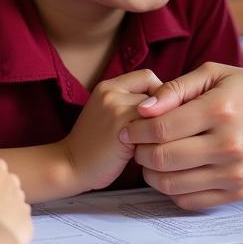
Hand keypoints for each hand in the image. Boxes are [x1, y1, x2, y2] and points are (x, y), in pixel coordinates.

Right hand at [62, 69, 163, 191]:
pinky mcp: (121, 126)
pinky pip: (153, 127)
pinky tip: (145, 150)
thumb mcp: (109, 112)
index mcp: (108, 85)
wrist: (70, 166)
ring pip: (156, 110)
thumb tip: (172, 101)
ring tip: (149, 142)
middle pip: (156, 94)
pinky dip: (154, 139)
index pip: (148, 77)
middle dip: (161, 113)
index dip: (159, 94)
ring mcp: (115, 108)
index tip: (157, 114)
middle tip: (154, 132)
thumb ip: (132, 102)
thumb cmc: (96, 145)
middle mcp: (111, 92)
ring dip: (158, 127)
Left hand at [122, 63, 242, 208]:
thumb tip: (144, 109)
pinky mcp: (238, 192)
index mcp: (220, 110)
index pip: (161, 129)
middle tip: (137, 143)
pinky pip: (191, 201)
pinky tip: (173, 172)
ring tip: (152, 157)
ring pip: (172, 184)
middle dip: (140, 152)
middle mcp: (227, 145)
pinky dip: (173, 190)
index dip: (137, 130)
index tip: (129, 126)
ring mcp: (233, 173)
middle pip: (162, 159)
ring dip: (151, 174)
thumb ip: (178, 88)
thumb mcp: (219, 73)